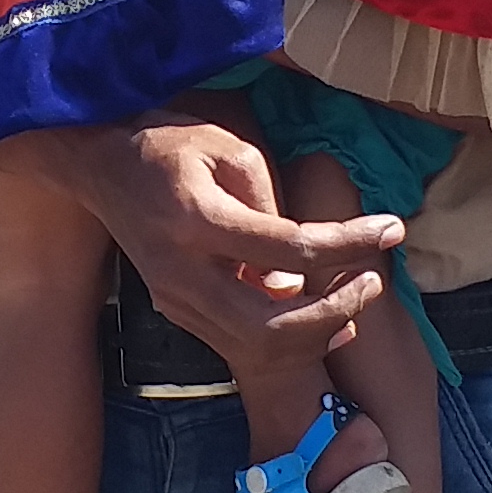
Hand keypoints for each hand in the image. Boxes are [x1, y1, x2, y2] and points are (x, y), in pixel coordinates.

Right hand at [0, 114, 394, 368]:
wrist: (99, 167)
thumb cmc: (169, 145)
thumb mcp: (226, 147)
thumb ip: (271, 202)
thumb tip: (303, 261)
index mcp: (197, 220)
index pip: (289, 249)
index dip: (348, 245)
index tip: (392, 229)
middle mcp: (182, 272)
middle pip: (272, 323)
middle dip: (336, 310)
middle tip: (373, 281)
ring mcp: (175, 300)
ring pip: (258, 347)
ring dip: (318, 332)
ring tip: (357, 299)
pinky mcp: (178, 312)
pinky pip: (241, 344)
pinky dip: (291, 340)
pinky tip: (327, 321)